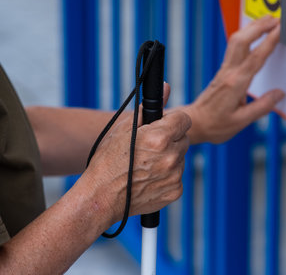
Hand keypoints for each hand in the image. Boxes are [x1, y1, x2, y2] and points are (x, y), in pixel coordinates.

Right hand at [82, 109, 190, 225]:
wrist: (101, 197)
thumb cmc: (107, 161)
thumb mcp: (123, 129)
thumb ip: (149, 109)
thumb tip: (166, 87)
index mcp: (160, 138)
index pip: (184, 119)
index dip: (173, 121)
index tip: (163, 126)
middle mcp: (171, 157)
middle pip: (183, 139)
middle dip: (171, 140)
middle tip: (150, 147)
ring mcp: (174, 176)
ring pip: (180, 158)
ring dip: (169, 158)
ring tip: (146, 165)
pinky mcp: (174, 192)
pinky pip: (177, 177)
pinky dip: (167, 177)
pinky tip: (148, 178)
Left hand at [183, 15, 284, 143]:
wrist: (194, 123)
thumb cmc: (214, 124)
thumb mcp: (241, 122)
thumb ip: (262, 107)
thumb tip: (279, 94)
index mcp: (235, 84)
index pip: (255, 57)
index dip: (269, 41)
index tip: (280, 29)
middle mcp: (229, 73)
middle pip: (242, 40)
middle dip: (259, 26)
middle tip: (276, 18)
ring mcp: (224, 70)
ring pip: (236, 41)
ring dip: (251, 28)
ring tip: (267, 20)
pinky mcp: (222, 72)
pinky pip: (234, 48)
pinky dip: (245, 36)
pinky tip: (252, 35)